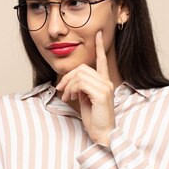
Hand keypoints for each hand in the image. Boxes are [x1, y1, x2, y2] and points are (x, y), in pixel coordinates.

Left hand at [56, 31, 115, 145]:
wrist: (102, 133)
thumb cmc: (95, 119)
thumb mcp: (85, 100)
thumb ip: (81, 88)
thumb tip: (72, 82)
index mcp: (104, 82)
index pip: (101, 60)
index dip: (99, 47)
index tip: (98, 34)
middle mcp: (106, 82)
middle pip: (82, 68)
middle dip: (68, 77)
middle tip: (62, 89)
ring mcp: (105, 87)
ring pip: (80, 75)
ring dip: (69, 86)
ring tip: (67, 97)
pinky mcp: (101, 94)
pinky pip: (81, 84)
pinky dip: (71, 90)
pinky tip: (71, 98)